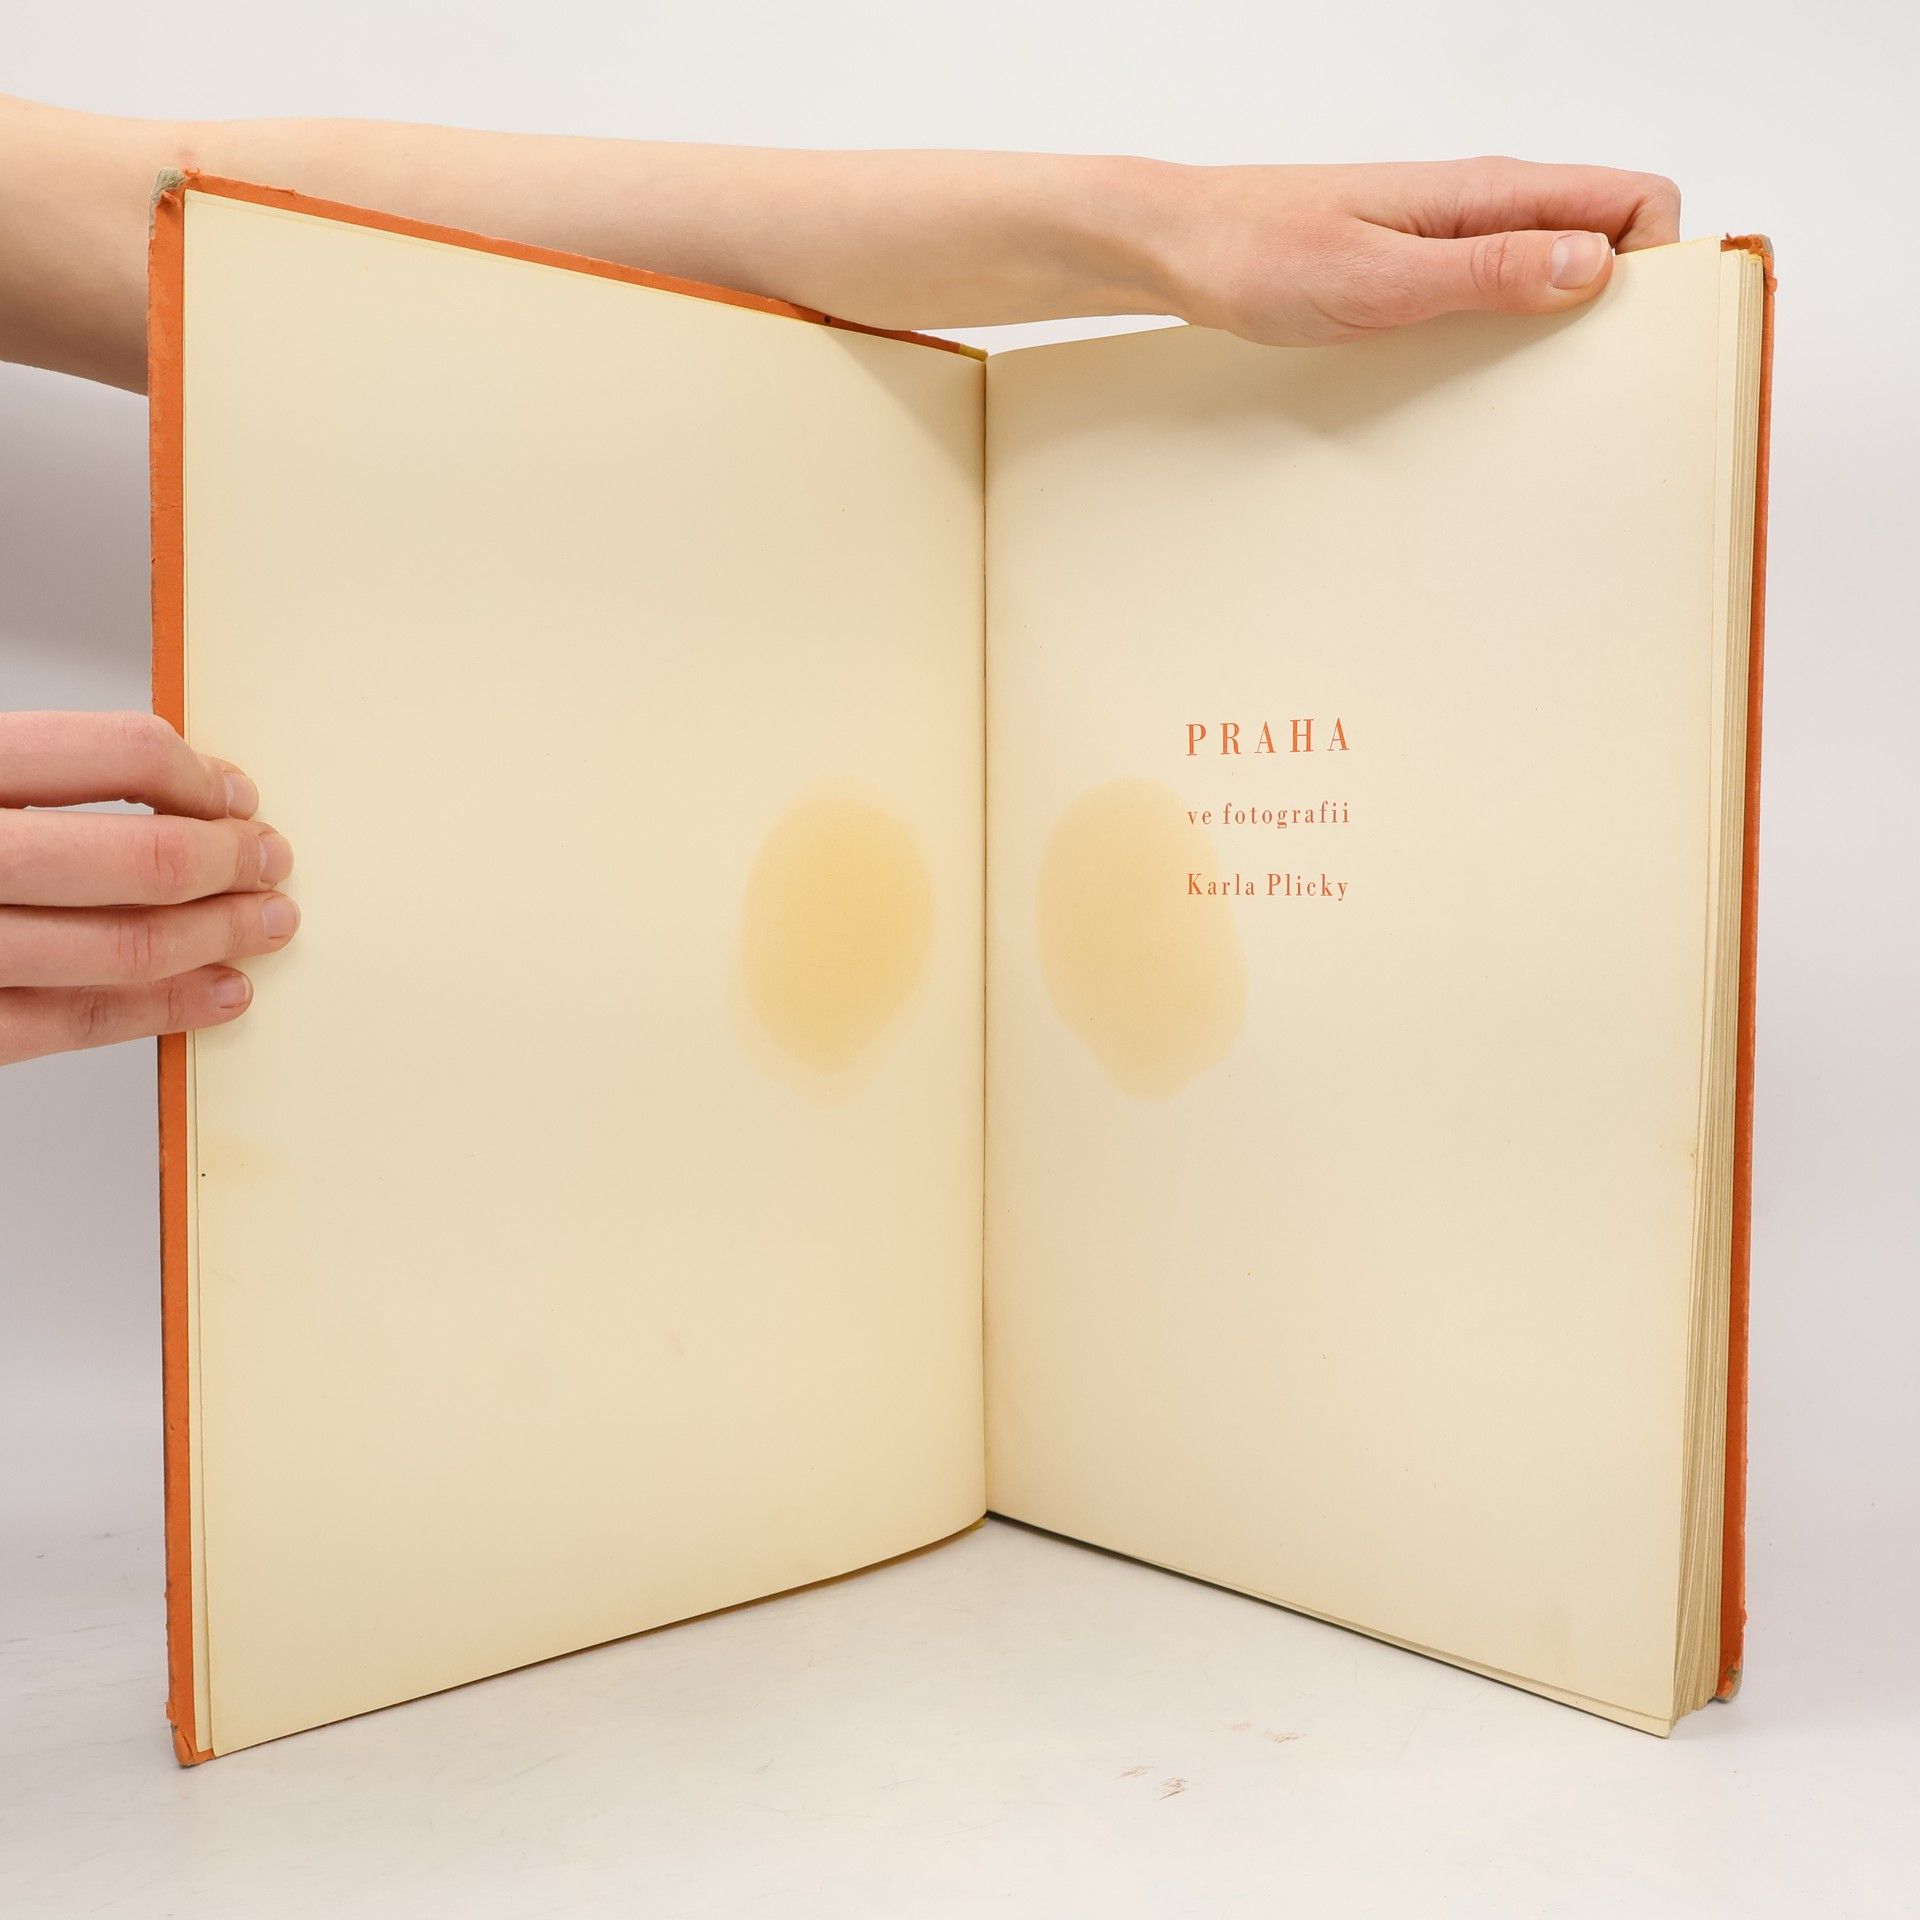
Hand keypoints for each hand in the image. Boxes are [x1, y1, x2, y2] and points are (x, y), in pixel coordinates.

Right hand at [0, 711, 298, 1064]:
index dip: (197, 777)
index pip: (115, 754)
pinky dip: (164, 1008)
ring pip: (121, 947)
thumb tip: (168, 778)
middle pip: (137, 860)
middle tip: (271, 863)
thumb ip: (23, 773)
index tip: (236, 795)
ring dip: (218, 938)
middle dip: (230, 866)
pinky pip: (72, 1020)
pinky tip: (215, 993)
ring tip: (264, 925)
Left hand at [1153, 155, 1681, 344]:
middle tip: (1601, 381)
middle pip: (1607, 241)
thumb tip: (1592, 265)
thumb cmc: (1263, 251)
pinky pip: (1499, 294)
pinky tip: (1490, 379)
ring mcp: (1454, 239)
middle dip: (1624, 305)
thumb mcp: (1380, 278)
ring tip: (1551, 393)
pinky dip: (1514, 331)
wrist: (1184, 246)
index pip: (1634, 200)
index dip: (1662, 262)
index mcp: (1490, 192)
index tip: (1646, 335)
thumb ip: (1486, 271)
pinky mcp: (1423, 270)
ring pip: (1555, 271)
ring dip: (1567, 325)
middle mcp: (1485, 207)